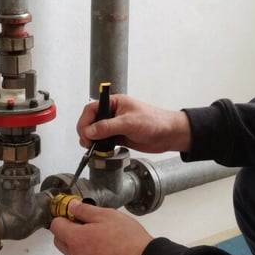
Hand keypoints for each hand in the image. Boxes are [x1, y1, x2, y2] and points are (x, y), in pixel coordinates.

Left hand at [49, 199, 152, 254]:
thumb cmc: (127, 238)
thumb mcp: (105, 215)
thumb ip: (84, 210)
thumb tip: (71, 206)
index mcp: (75, 239)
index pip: (55, 225)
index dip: (64, 215)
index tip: (74, 212)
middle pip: (59, 240)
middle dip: (67, 229)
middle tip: (84, 222)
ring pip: (70, 251)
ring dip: (76, 242)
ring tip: (97, 234)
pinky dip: (85, 252)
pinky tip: (102, 246)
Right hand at [76, 94, 190, 153]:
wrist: (169, 134)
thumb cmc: (155, 121)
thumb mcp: (129, 123)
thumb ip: (108, 127)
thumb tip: (90, 131)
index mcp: (115, 103)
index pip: (92, 109)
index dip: (85, 121)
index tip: (84, 132)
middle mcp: (113, 113)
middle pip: (91, 121)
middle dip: (86, 132)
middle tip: (87, 142)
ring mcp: (116, 126)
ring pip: (96, 132)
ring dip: (91, 140)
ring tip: (92, 148)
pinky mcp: (119, 136)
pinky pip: (104, 141)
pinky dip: (100, 146)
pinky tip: (100, 151)